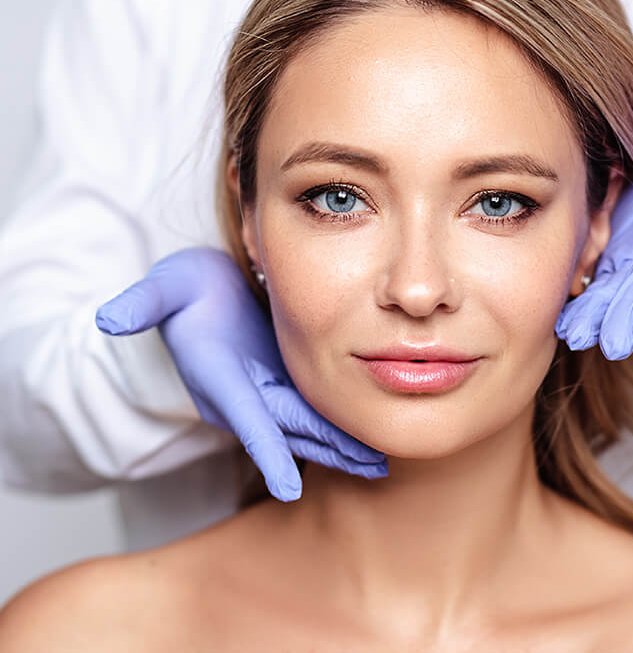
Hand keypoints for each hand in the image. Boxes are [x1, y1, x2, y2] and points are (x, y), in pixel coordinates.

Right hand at [95, 247, 387, 500]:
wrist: (197, 296)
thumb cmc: (184, 290)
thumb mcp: (165, 286)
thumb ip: (143, 302)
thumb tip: (110, 319)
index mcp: (219, 375)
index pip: (245, 418)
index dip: (266, 452)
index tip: (287, 489)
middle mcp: (243, 393)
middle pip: (291, 429)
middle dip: (329, 449)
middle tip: (371, 470)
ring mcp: (264, 391)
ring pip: (307, 425)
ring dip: (342, 444)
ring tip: (378, 464)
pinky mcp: (282, 382)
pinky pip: (313, 410)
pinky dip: (340, 424)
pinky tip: (368, 435)